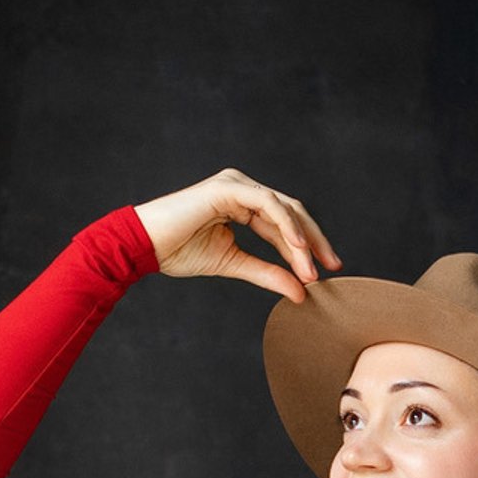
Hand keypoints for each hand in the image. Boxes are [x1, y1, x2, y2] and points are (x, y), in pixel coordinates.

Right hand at [132, 168, 342, 301]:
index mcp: (243, 204)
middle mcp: (243, 189)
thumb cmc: (180, 252)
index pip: (286, 224)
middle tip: (333, 267)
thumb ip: (268, 274)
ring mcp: (236, 184)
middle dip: (315, 241)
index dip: (307, 248)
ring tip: (312, 269)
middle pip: (293, 212)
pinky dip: (286, 225)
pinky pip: (267, 204)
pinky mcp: (228, 187)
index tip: (325, 273)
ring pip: (284, 208)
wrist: (144, 246)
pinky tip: (299, 248)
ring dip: (302, 240)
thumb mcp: (234, 265)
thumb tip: (301, 292)